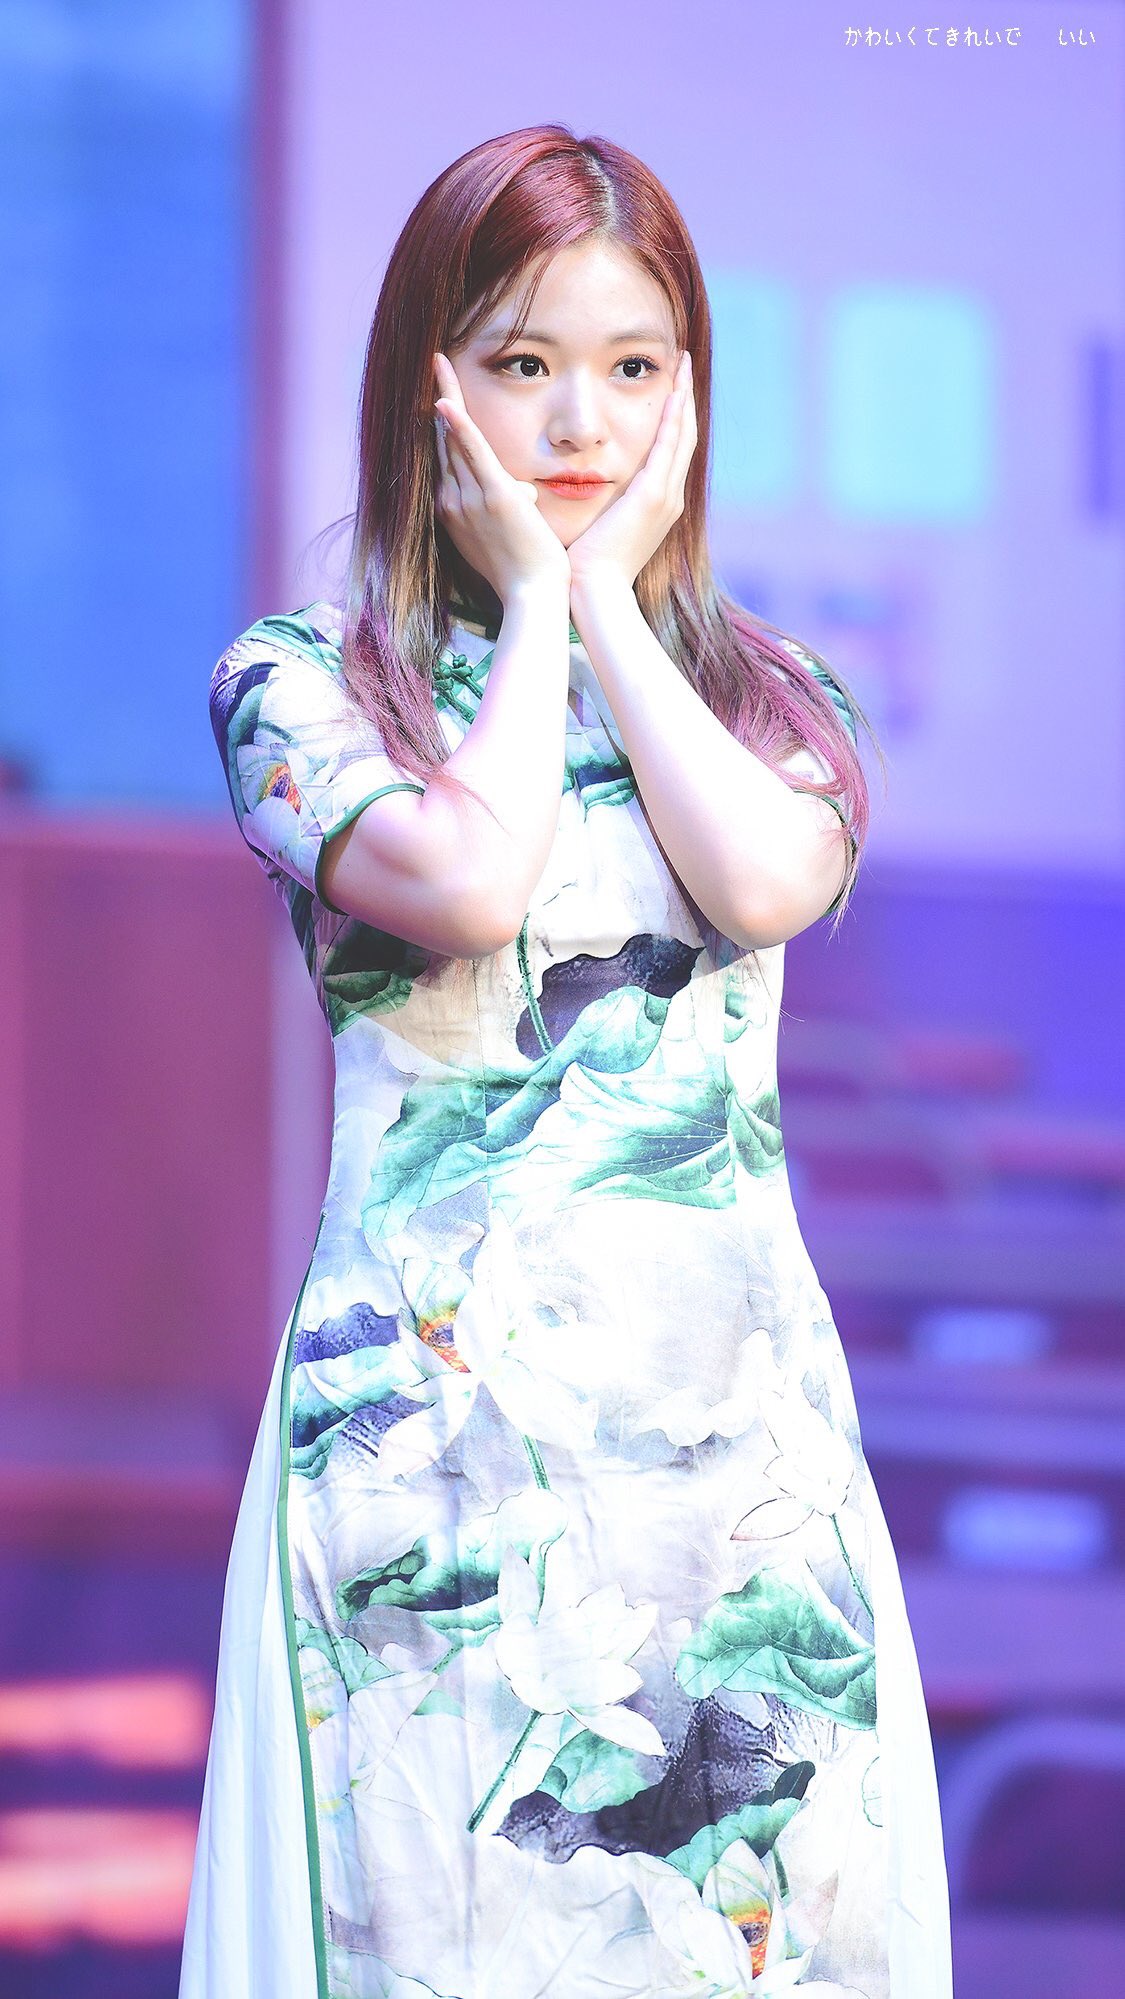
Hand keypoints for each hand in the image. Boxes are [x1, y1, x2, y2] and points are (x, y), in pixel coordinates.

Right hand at [433, 353, 569, 603]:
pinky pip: (472, 454)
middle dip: (441, 397)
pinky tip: (446, 402)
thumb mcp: (509, 532)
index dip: (444, 423)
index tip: (442, 394)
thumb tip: (524, 492)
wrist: (532, 595)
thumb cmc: (525, 569)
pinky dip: (459, 427)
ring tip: (441, 362)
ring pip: (455, 439)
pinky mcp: (493, 497)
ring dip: (447, 396)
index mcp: (454, 509)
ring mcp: (470, 499)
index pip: (447, 456)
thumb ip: (509, 506)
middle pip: (444, 440)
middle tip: (438, 362)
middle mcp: (454, 501)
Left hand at [566, 351, 697, 593]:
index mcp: (656, 504)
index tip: (671, 385)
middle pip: (683, 436)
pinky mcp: (653, 496)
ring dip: (684, 396)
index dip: (673, 416)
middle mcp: (668, 497)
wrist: (593, 592)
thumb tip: (579, 484)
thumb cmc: (586, 566)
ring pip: (682, 434)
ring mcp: (665, 496)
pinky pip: (668, 445)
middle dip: (685, 397)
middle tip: (683, 362)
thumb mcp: (598, 526)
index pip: (670, 449)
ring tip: (684, 363)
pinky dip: (674, 415)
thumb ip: (598, 502)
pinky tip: (674, 389)